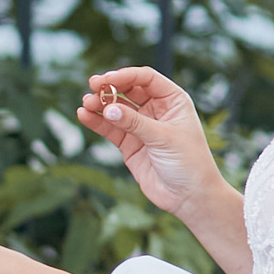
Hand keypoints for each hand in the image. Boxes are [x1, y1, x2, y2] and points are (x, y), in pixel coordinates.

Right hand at [76, 67, 221, 215]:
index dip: (125, 76)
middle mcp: (156, 110)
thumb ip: (135, 123)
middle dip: (109, 88)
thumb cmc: (189, 162)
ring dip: (100, 104)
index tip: (106, 80)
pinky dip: (96, 122)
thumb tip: (108, 109)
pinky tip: (84, 115)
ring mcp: (141, 126)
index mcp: (172, 100)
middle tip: (92, 88)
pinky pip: (110, 128)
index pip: (146, 79)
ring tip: (86, 103)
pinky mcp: (129, 144)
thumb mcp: (163, 138)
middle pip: (128, 90)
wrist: (189, 197)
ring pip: (116, 109)